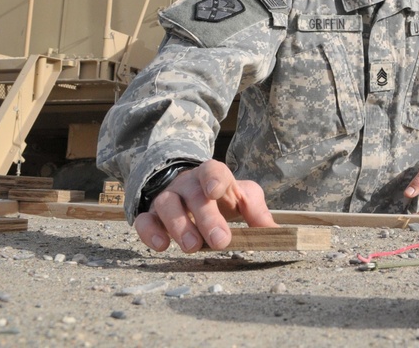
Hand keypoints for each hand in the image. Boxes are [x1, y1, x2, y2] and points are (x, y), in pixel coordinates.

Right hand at [133, 159, 276, 252]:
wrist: (190, 190)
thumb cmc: (222, 195)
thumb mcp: (244, 197)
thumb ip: (257, 211)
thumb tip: (274, 231)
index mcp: (213, 175)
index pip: (212, 169)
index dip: (213, 178)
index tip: (216, 192)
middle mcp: (188, 184)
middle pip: (193, 195)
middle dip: (207, 218)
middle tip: (220, 241)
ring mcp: (168, 197)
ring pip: (166, 205)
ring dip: (179, 226)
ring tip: (193, 247)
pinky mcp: (151, 215)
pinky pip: (144, 220)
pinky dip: (149, 233)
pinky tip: (161, 246)